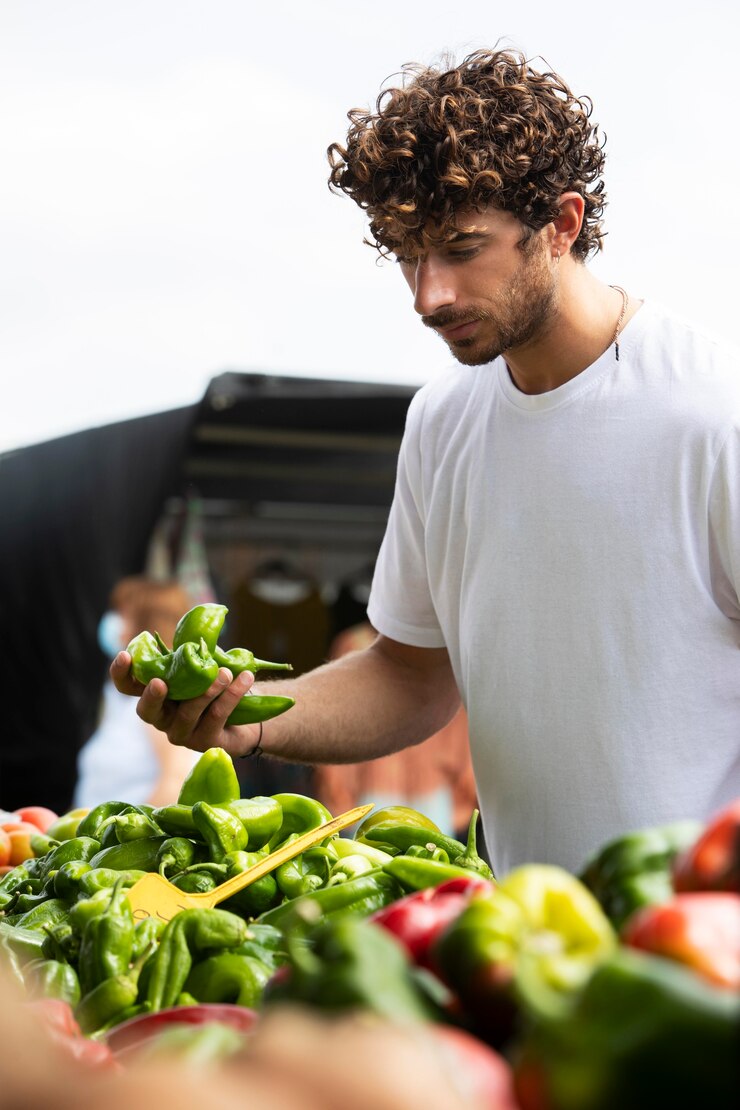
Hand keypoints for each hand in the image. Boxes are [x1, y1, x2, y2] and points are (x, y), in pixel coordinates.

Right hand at [109, 651, 260, 755]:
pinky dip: (231, 695)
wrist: (247, 716)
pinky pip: (216, 717)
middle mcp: (163, 718)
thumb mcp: (200, 666)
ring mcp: (182, 733)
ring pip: (188, 713)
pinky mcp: (206, 742)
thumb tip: (196, 627)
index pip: (128, 687)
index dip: (121, 674)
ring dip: (207, 690)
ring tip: (225, 672)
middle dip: (152, 696)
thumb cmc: (216, 685)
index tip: (125, 655)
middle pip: (146, 711)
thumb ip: (191, 653)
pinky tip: (244, 679)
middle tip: (160, 682)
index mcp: (156, 695)